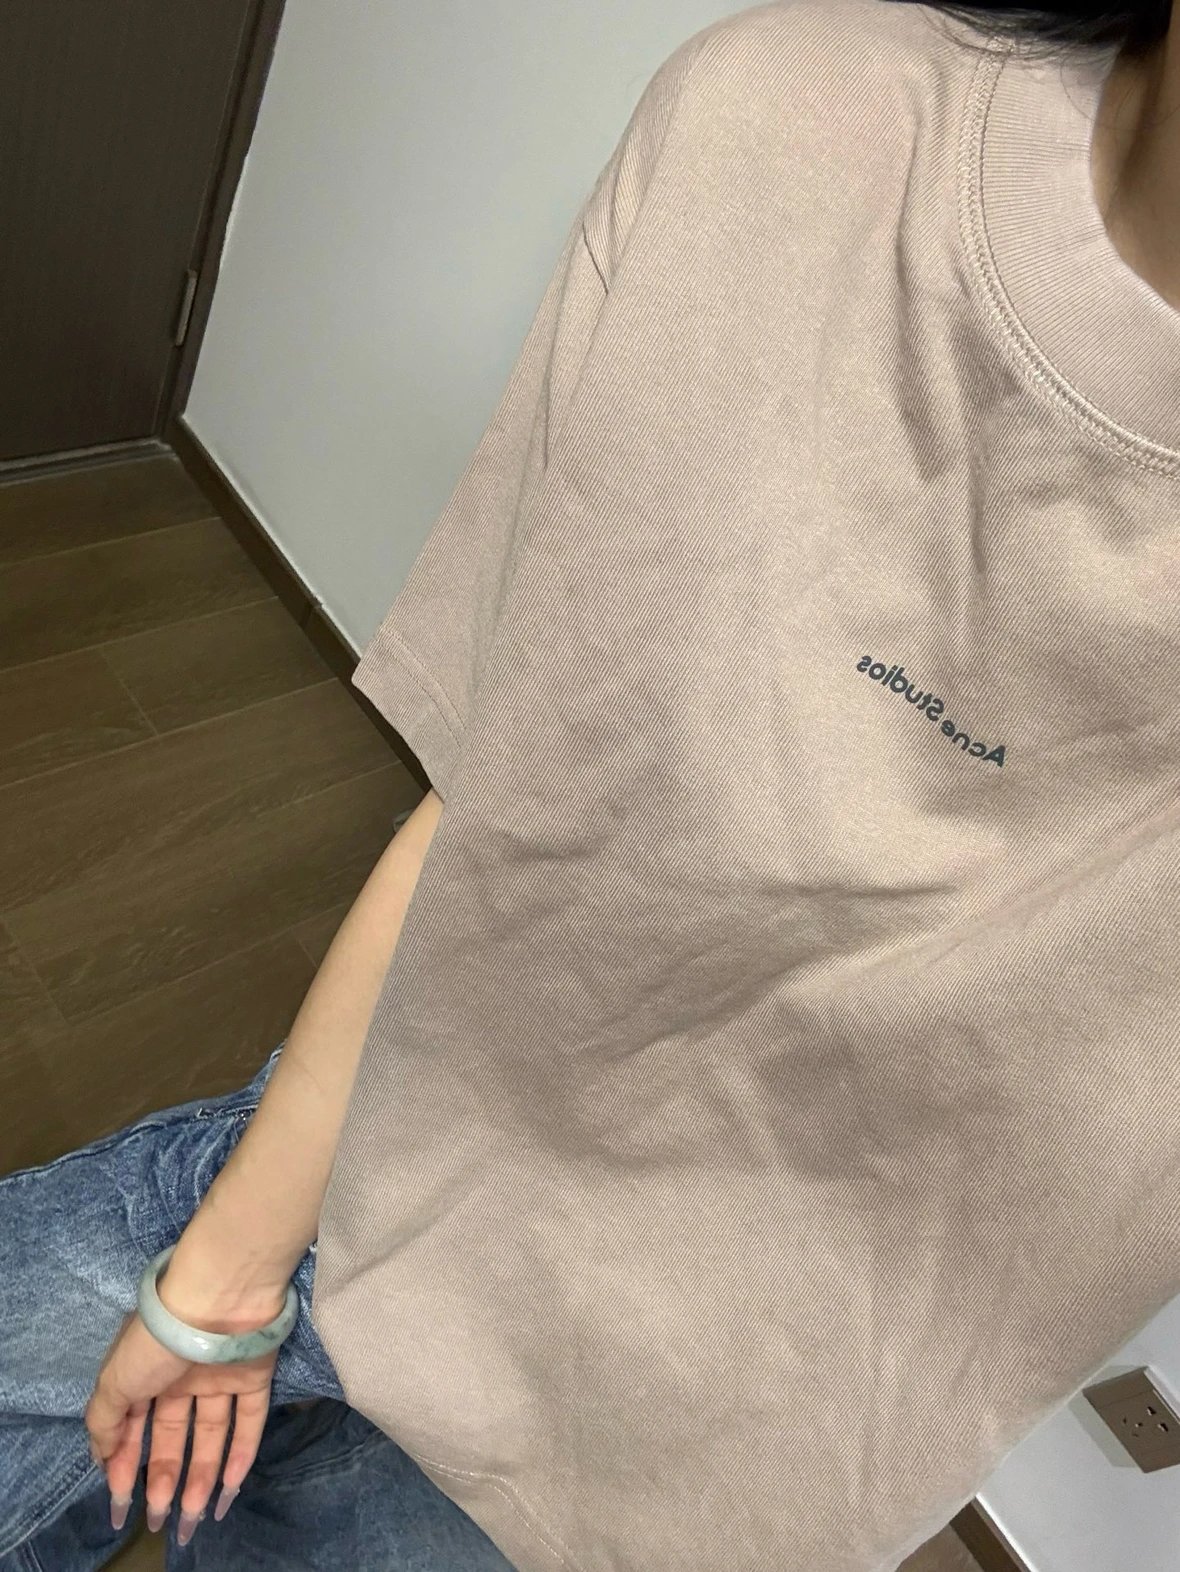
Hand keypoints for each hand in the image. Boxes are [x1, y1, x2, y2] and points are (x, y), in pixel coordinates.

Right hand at [84, 1285, 284, 1545]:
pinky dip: (240, 1456)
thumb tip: (101, 1456)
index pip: (132, 1426)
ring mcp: (220, 1375)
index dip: (124, 1463)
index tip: (120, 1501)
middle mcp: (183, 1374)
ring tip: (189, 1519)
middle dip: (163, 1478)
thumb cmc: (158, 1339)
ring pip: (211, 1434)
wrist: (218, 1297)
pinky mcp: (255, 1375)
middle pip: (173, 1435)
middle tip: (158, 1519)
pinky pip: (249, 1421)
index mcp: (145, 1371)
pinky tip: (227, 1493)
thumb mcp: (115, 1380)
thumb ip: (104, 1420)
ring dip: (200, 1477)